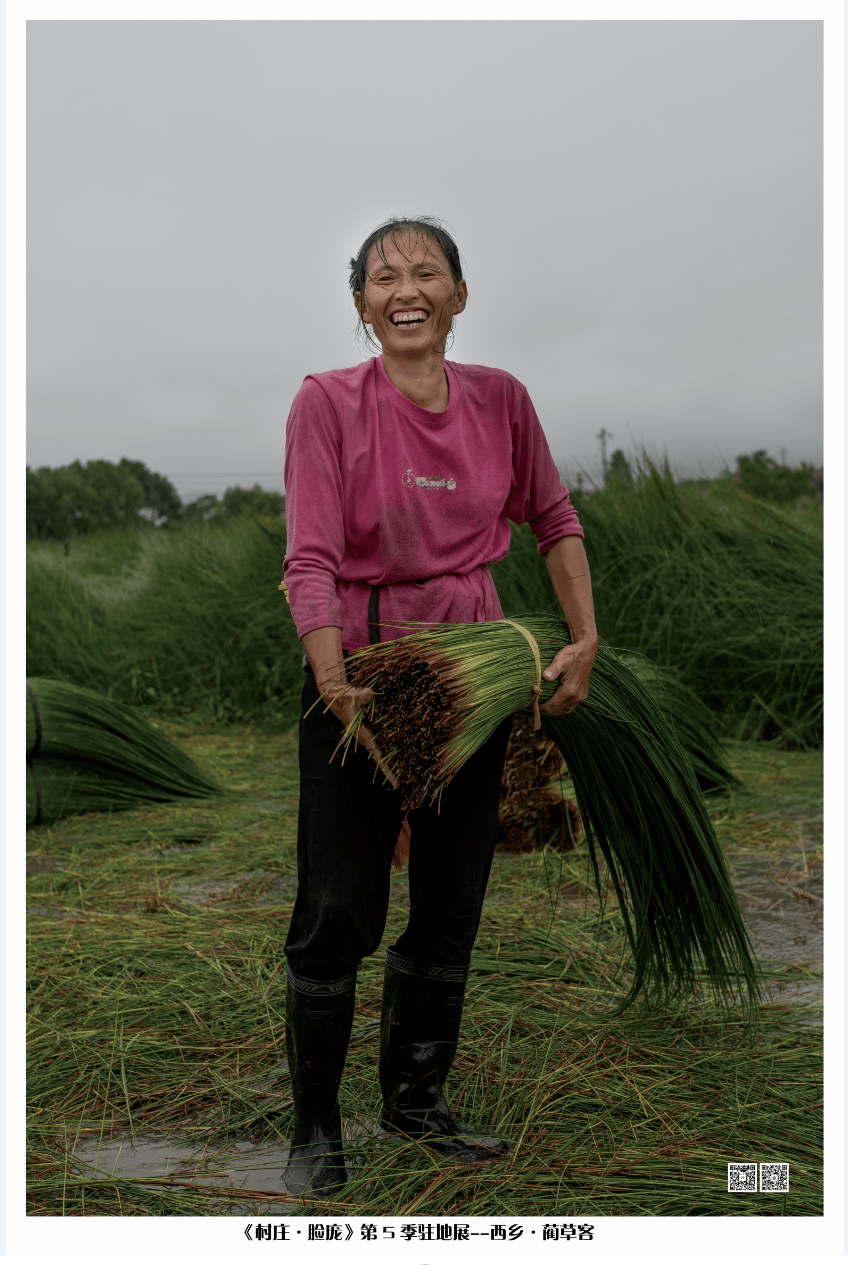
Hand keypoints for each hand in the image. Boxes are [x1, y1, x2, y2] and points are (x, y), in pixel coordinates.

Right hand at [316, 674, 399, 788]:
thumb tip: (369, 693)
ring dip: (386, 764)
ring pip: (377, 753)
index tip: (392, 777)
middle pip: (377, 757)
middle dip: (387, 771)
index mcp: (361, 733)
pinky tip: (394, 757)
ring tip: (398, 777)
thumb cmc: (345, 697)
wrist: (334, 696)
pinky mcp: (366, 731)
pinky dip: (384, 752)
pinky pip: (377, 745)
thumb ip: (362, 695)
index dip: (384, 764)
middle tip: (398, 784)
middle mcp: (363, 737)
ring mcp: (365, 736)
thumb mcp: (352, 695)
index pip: (375, 751)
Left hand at [538, 637, 597, 716]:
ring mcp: (581, 697)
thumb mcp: (560, 660)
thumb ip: (553, 670)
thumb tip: (545, 677)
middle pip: (556, 711)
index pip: (552, 706)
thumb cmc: (572, 655)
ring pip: (563, 711)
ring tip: (538, 706)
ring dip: (551, 711)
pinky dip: (559, 708)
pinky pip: (569, 707)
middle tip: (530, 707)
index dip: (539, 708)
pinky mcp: (582, 695)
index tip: (528, 705)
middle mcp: (577, 696)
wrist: (586, 651)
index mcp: (570, 690)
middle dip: (543, 711)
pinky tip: (551, 703)